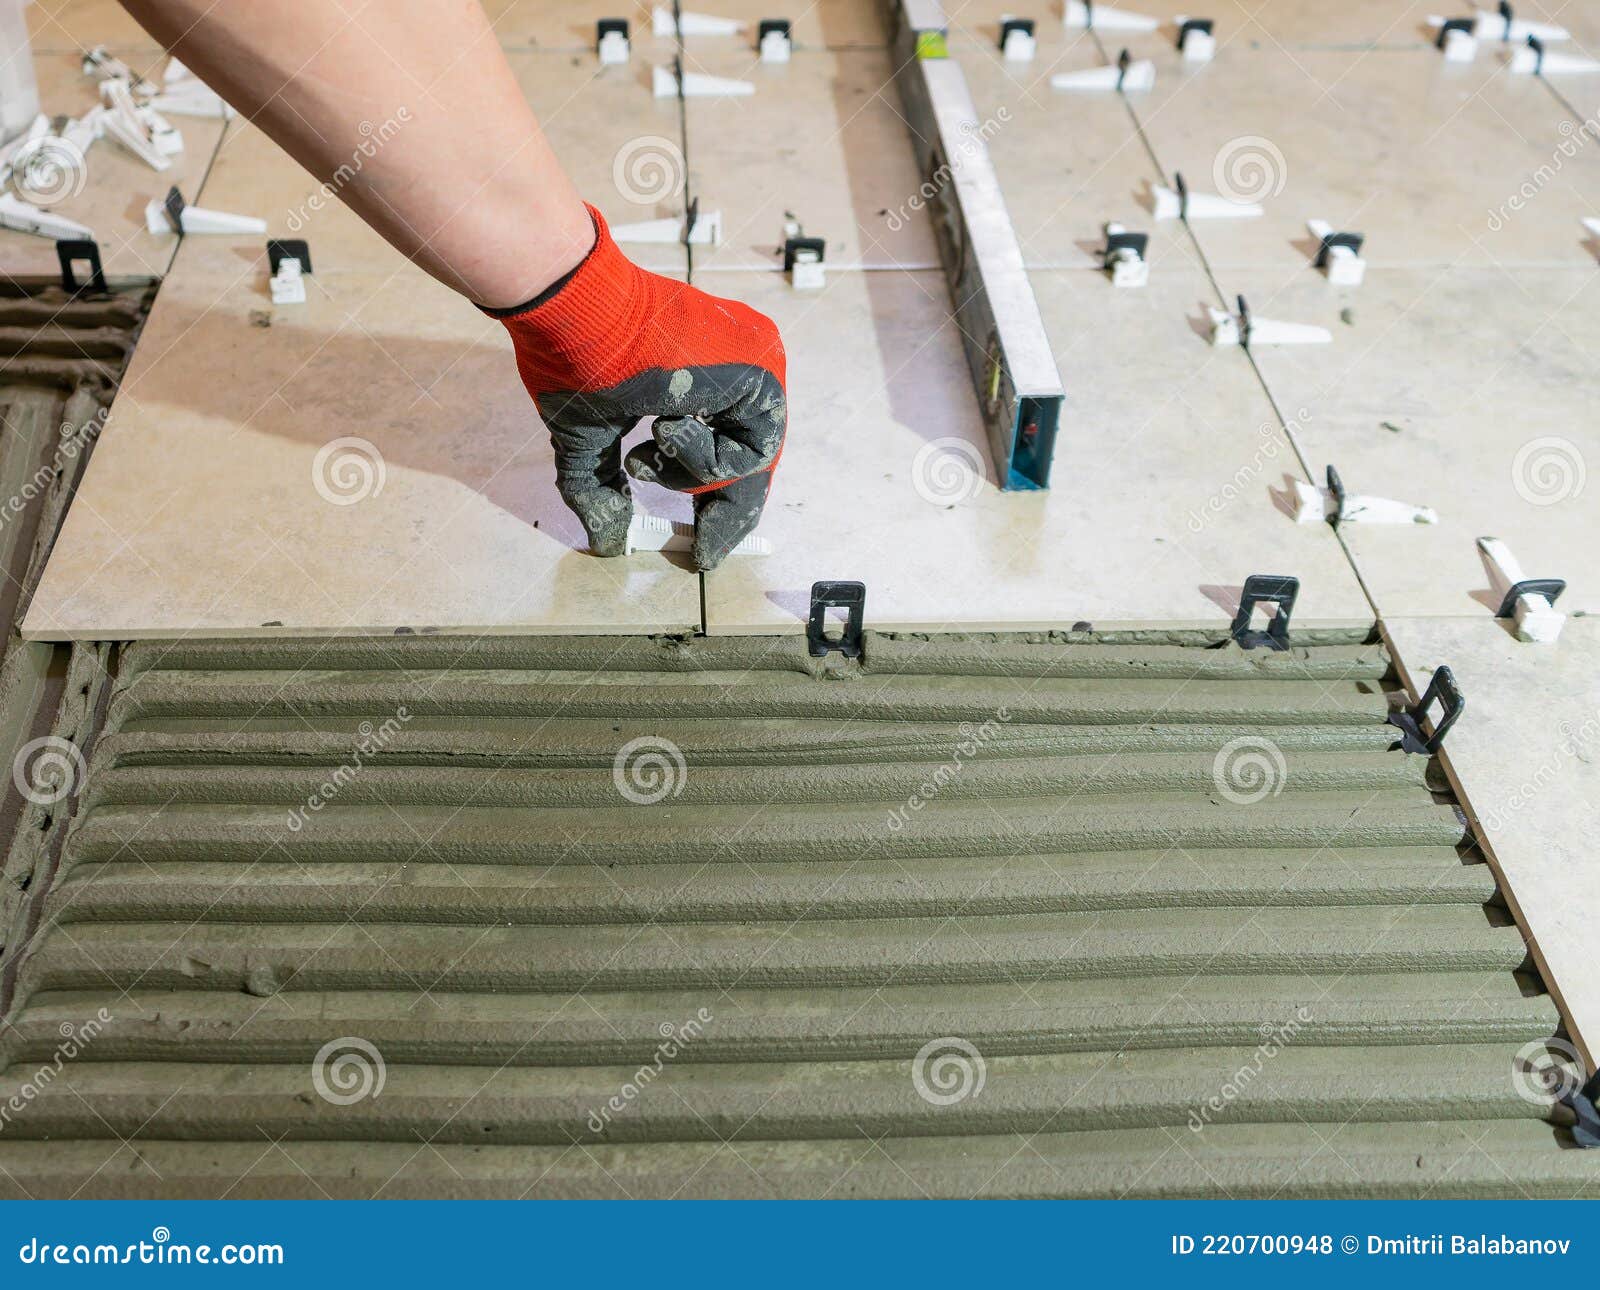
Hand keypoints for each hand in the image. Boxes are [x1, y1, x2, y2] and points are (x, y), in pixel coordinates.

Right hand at [492, 205, 785, 569]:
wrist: (579, 313)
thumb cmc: (576, 357)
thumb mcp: (590, 436)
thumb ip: (602, 486)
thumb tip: (607, 540)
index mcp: (706, 375)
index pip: (727, 448)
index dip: (712, 498)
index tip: (698, 543)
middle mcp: (742, 369)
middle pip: (749, 461)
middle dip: (720, 509)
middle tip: (700, 547)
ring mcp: (757, 367)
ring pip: (748, 463)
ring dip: (693, 473)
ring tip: (654, 439)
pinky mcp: (762, 375)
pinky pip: (750, 453)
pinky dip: (704, 458)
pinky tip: (668, 422)